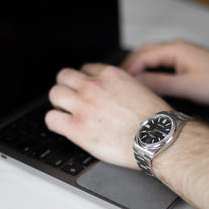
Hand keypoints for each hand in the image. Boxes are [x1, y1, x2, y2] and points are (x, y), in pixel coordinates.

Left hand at [45, 64, 171, 169]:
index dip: (85, 80)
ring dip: (59, 103)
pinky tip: (63, 126)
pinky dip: (55, 122)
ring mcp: (83, 106)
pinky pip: (51, 119)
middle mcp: (94, 87)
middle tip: (72, 99)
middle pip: (64, 76)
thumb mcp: (141, 89)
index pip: (86, 68)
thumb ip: (121, 86)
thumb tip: (114, 93)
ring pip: (54, 94)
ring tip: (67, 113)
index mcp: (110, 75)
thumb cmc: (155, 120)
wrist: (157, 139)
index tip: (86, 90)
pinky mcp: (77, 128)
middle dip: (67, 87)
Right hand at [122, 40, 208, 104]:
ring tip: (130, 85)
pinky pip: (162, 66)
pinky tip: (149, 85)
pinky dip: (151, 73)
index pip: (142, 56)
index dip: (128, 70)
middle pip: (145, 54)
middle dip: (130, 67)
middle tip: (119, 83)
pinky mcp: (186, 65)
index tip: (118, 83)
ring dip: (141, 70)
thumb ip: (159, 83)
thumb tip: (138, 83)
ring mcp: (182, 56)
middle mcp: (177, 49)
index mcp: (175, 49)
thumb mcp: (186, 86)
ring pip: (153, 60)